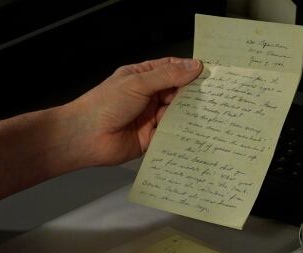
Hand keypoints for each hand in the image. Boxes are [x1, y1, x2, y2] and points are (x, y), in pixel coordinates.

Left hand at [63, 56, 202, 166]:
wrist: (86, 137)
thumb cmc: (105, 105)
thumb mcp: (138, 84)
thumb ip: (168, 76)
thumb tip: (194, 66)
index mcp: (142, 77)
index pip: (171, 69)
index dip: (189, 69)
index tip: (210, 71)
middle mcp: (149, 96)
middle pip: (178, 92)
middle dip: (194, 93)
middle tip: (216, 93)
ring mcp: (151, 117)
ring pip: (178, 113)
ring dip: (191, 113)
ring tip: (212, 111)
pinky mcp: (154, 138)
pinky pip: (173, 133)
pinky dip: (184, 132)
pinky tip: (198, 130)